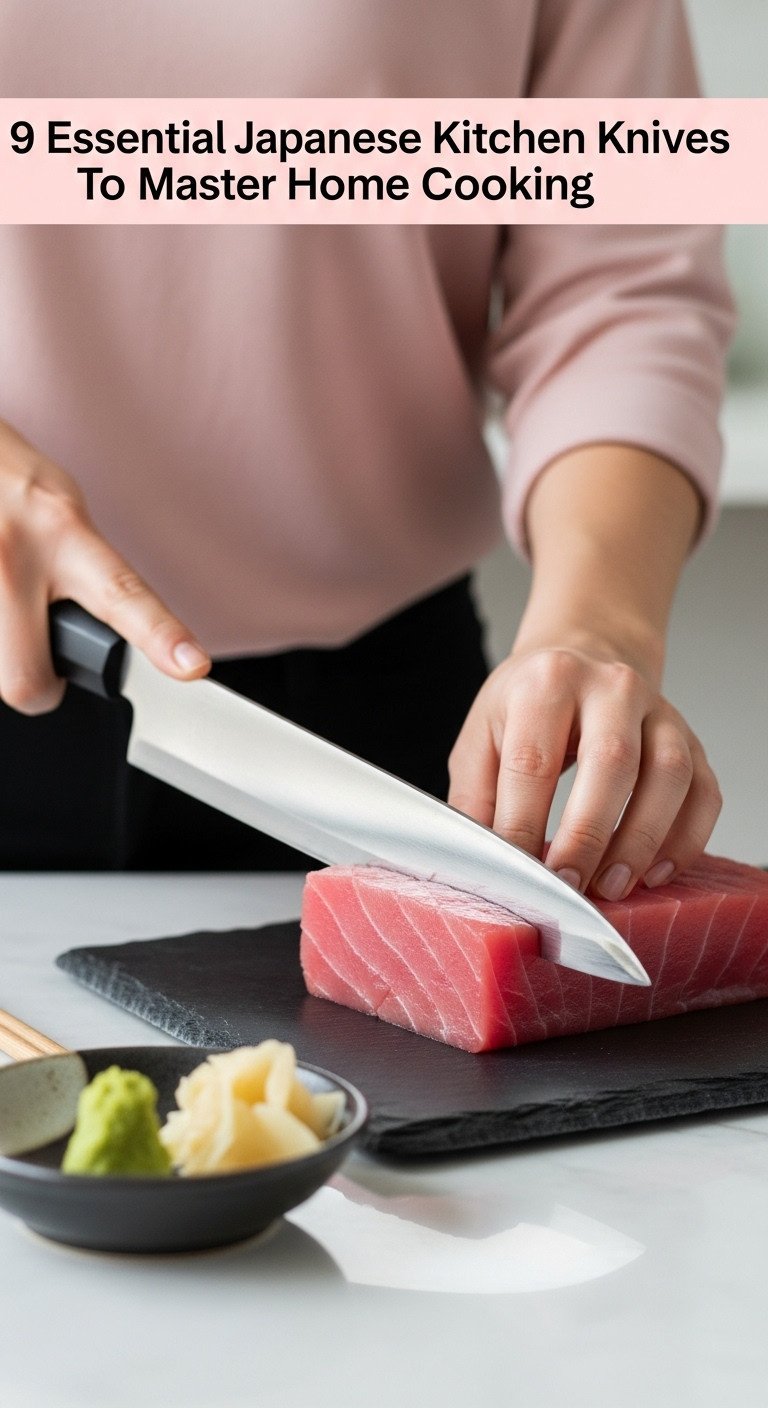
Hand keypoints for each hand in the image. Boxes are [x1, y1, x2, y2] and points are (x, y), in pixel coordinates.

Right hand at [0, 420, 210, 713]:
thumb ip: (89, 570)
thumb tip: (114, 632)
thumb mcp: (63, 514)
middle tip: (43, 663)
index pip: (121, 594)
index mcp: (62, 529)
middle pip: (27, 679)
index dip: (160, 635)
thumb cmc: (7, 479)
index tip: (192, 665)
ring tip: (5, 614)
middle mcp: (11, 551)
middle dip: (38, 685)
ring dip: (3, 655)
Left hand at [447, 643, 721, 899]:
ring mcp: (660, 711)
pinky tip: (655, 873)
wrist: (584, 656)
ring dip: (642, 841)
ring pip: (669, 776)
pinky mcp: (692, 740)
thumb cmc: (528, 705)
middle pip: (611, 762)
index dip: (524, 824)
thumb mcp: (483, 737)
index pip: (534, 760)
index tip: (518, 873)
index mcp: (549, 681)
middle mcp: (611, 687)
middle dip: (588, 835)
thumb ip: (477, 796)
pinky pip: (704, 792)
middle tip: (568, 886)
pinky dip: (686, 839)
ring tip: (611, 886)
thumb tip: (482, 862)